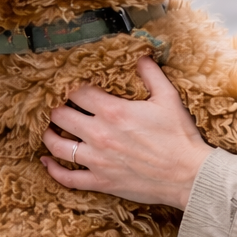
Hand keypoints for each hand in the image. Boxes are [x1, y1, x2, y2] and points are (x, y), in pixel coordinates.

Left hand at [41, 56, 211, 208]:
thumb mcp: (169, 98)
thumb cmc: (179, 137)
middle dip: (55, 108)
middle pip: (61, 116)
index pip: (77, 92)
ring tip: (48, 129)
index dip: (68, 85)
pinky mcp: (101, 181)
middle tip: (56, 105)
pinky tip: (47, 163)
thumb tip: (140, 55)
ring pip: (57, 146)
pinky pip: (68, 178)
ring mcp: (97, 160)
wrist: (188, 175)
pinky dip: (54, 171)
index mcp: (113, 111)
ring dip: (48, 135)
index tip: (66, 84)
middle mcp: (99, 134)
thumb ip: (151, 74)